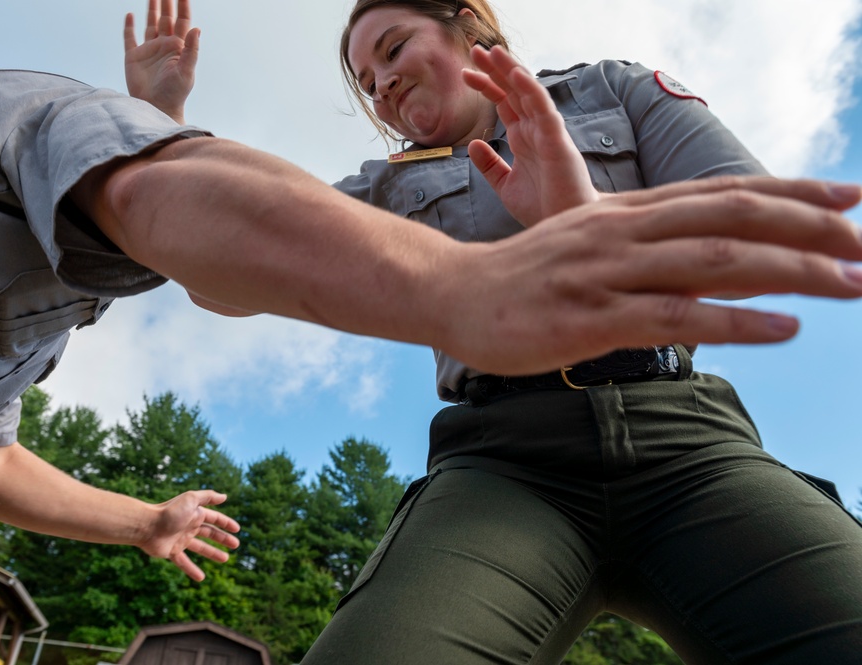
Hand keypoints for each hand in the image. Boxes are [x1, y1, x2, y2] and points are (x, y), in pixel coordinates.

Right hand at [124, 0, 199, 123]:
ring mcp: (149, 51)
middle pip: (166, 18)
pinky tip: (130, 16)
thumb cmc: (174, 93)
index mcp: (178, 48)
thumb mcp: (186, 72)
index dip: (183, 6)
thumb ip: (192, 50)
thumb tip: (197, 28)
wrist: (156, 108)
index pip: (182, 22)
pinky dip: (129, 26)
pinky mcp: (133, 57)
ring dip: (152, 10)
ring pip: (150, 24)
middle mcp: (164, 46)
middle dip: (167, 3)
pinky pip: (130, 38)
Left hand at [139, 490, 240, 581]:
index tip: (237, 529)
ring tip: (225, 559)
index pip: (214, 518)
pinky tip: (201, 578)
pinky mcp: (172, 552)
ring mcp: (181, 540)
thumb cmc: (169, 511)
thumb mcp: (191, 499)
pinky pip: (184, 563)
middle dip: (223, 538)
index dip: (226, 523)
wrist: (146, 526)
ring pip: (201, 548)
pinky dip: (192, 570)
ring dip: (213, 553)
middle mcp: (189, 526)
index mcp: (194, 514)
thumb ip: (208, 497)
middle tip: (236, 545)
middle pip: (210, 533)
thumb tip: (225, 496)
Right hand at [445, 177, 861, 373]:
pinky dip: (737, 321)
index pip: (720, 194)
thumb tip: (717, 265)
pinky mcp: (591, 318)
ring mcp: (607, 271)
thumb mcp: (590, 250)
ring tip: (854, 282)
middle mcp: (624, 230)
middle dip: (809, 226)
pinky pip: (675, 316)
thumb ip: (650, 252)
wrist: (453, 293)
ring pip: (715, 260)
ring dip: (793, 271)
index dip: (789, 193)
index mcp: (625, 212)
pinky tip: (785, 328)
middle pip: (732, 217)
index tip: (849, 198)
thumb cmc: (525, 280)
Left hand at [462, 45, 598, 226]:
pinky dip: (530, 90)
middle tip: (475, 49)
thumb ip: (490, 165)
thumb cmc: (542, 207)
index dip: (487, 85)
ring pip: (528, 93)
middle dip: (495, 69)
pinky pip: (543, 109)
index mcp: (524, 138)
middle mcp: (535, 130)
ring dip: (511, 70)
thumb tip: (473, 145)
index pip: (504, 102)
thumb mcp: (505, 186)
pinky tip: (515, 75)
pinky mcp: (557, 141)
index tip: (465, 73)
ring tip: (493, 51)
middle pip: (514, 90)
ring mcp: (547, 133)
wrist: (561, 227)